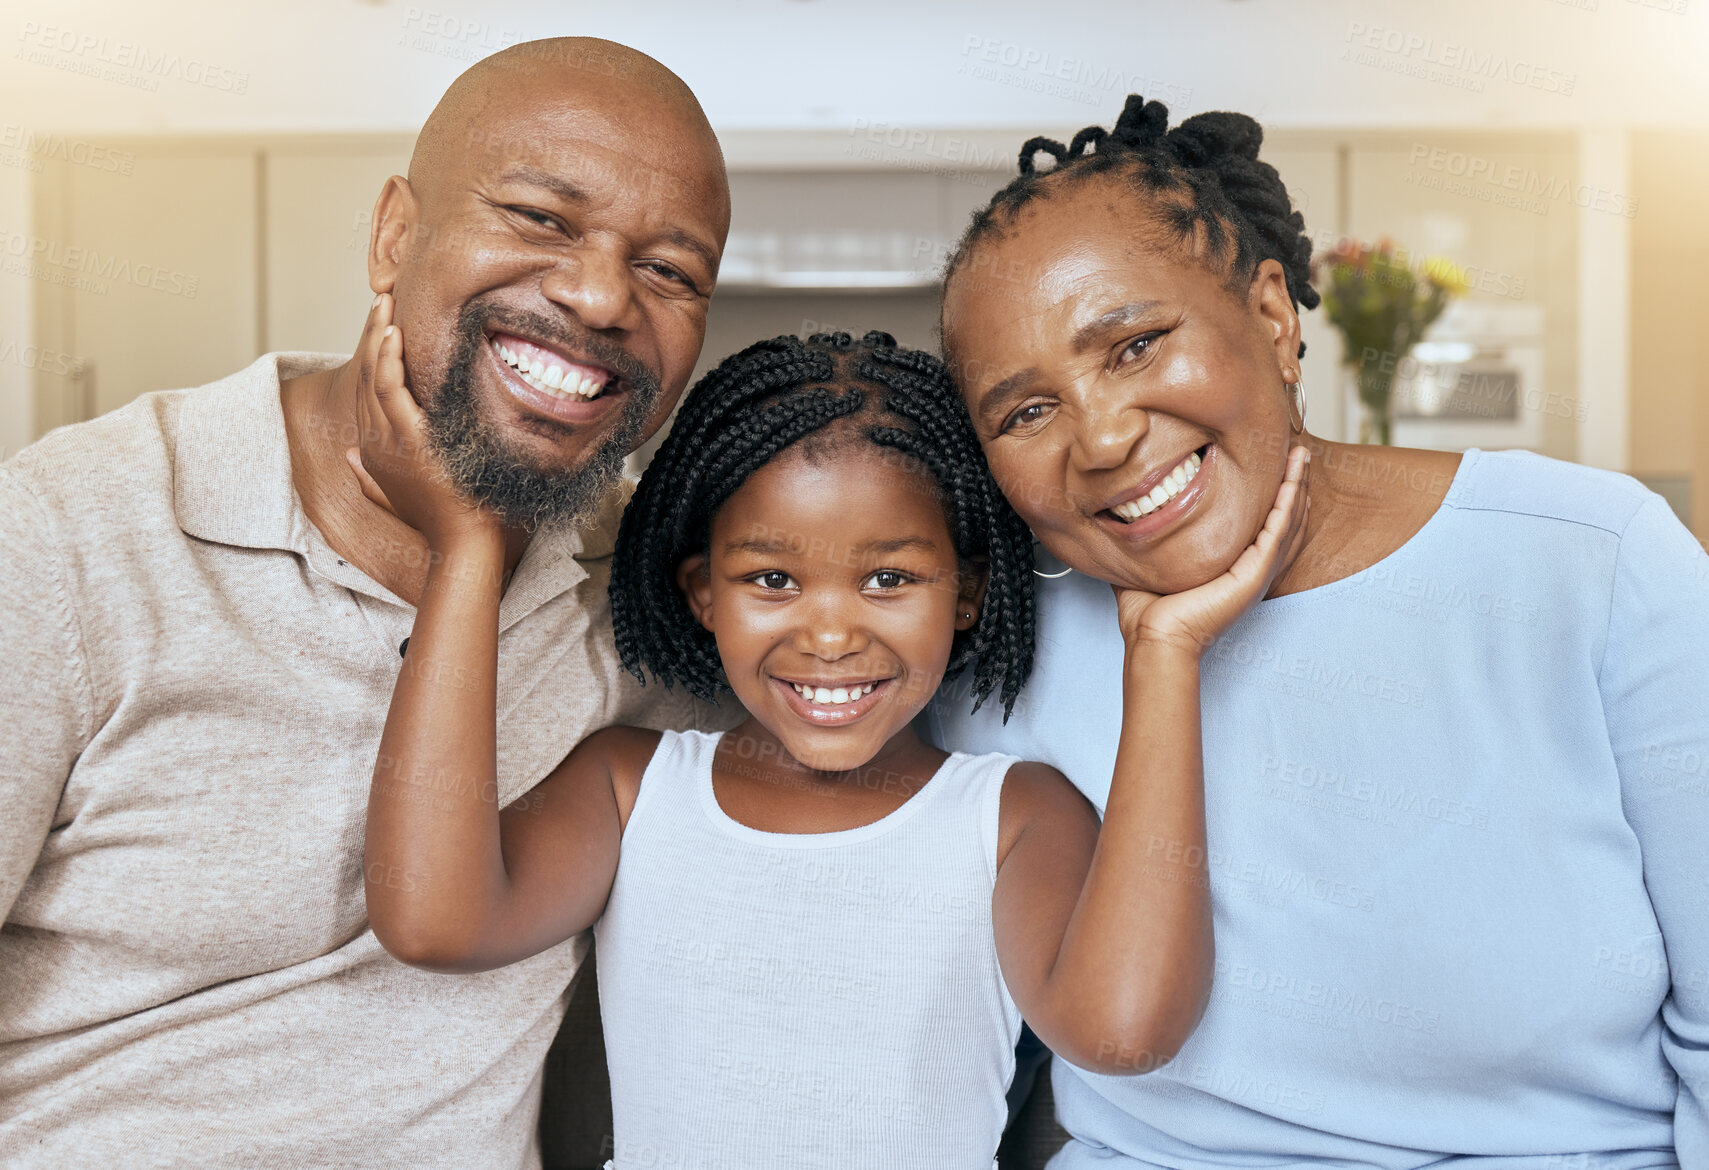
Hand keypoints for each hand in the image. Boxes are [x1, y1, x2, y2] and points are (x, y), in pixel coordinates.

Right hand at [344, 294, 496, 548]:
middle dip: (372, 334)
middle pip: (366, 375)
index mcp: (374, 449)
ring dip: (378, 338)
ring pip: (375, 377)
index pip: (366, 389)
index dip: (371, 353)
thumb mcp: (403, 492)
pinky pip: (391, 393)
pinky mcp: (410, 442)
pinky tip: (393, 337)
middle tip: (382, 300)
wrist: (460, 544)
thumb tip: (348, 457)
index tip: (383, 324)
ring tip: (385, 306)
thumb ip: (371, 476)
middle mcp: (374, 441)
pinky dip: (389, 362)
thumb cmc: (442, 521)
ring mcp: (389, 440)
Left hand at [1113, 444, 1309, 657]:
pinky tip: (1296, 481)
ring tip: (1302, 456)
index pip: (1260, 524)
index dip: (1269, 495)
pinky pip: (1279, 531)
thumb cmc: (1149, 611)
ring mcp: (1257, 571)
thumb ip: (1147, 541)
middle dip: (1291, 484)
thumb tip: (1125, 516)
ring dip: (1297, 487)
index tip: (1270, 465)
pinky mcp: (1255, 573)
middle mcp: (1251, 568)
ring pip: (1287, 520)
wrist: (1154, 635)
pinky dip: (1289, 503)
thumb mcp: (1151, 564)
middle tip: (1297, 452)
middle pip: (1282, 518)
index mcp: (1232, 566)